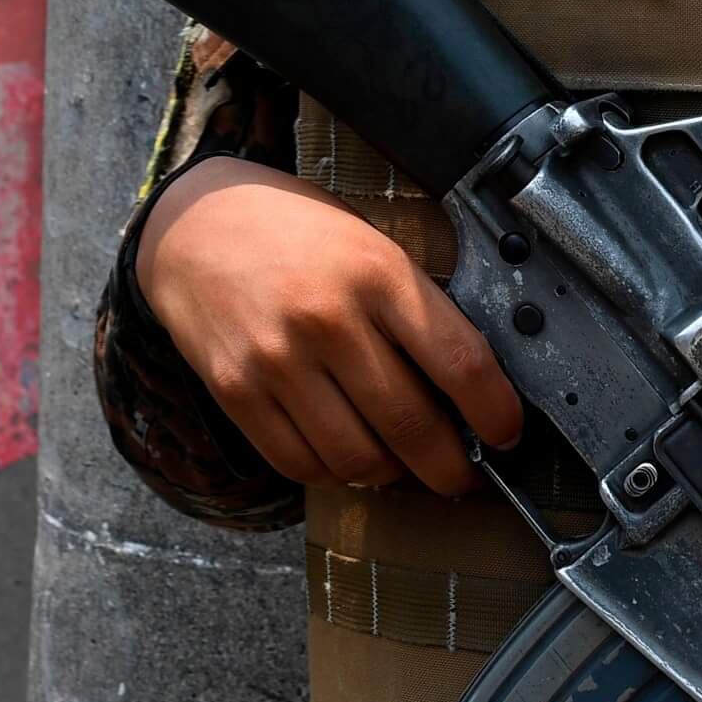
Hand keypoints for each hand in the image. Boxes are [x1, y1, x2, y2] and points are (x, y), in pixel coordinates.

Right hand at [137, 157, 520, 495]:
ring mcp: (278, 360)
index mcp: (377, 273)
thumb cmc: (295, 232)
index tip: (508, 433)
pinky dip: (335, 474)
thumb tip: (468, 387)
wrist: (193, 224)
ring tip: (402, 463)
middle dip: (453, 467)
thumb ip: (414, 306)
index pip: (461, 364)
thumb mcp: (369, 244)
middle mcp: (328, 319)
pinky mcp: (236, 391)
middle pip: (413, 426)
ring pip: (359, 459)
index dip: (497, 414)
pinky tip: (346, 455)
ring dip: (393, 476)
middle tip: (463, 472)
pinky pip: (301, 465)